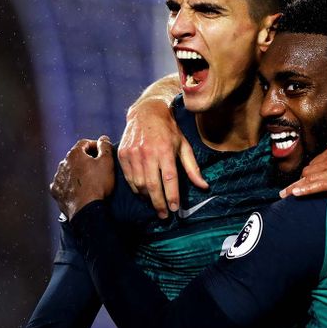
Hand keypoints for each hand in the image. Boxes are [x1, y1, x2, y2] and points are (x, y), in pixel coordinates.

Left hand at [50, 136, 116, 219]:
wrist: (86, 209)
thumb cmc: (98, 185)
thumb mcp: (107, 163)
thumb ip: (105, 147)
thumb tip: (103, 138)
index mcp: (74, 154)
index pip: (84, 143)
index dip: (95, 145)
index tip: (103, 152)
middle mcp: (63, 163)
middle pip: (75, 156)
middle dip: (86, 158)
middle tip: (98, 166)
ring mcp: (57, 178)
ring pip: (68, 170)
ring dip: (77, 171)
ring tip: (89, 179)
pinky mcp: (56, 191)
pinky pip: (62, 183)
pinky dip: (70, 183)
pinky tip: (78, 188)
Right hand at [120, 99, 206, 218]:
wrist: (146, 112)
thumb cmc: (169, 130)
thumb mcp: (184, 145)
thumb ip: (193, 168)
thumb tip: (204, 186)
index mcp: (165, 150)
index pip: (169, 179)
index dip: (171, 196)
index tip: (174, 209)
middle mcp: (147, 153)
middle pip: (152, 185)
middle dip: (158, 203)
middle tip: (163, 216)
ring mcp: (133, 154)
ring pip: (139, 184)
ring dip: (147, 198)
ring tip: (155, 204)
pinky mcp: (123, 154)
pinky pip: (129, 178)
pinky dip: (136, 189)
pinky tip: (143, 193)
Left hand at [280, 140, 326, 197]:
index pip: (316, 160)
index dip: (310, 170)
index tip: (303, 177)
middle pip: (309, 169)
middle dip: (302, 179)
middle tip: (292, 189)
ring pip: (309, 178)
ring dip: (295, 186)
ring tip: (285, 193)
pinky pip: (315, 185)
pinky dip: (304, 189)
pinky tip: (294, 193)